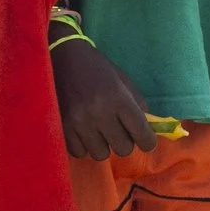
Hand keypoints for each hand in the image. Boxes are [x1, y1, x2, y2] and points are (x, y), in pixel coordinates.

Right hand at [53, 38, 154, 160]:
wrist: (62, 56)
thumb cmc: (96, 67)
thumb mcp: (122, 79)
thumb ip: (137, 104)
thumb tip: (148, 128)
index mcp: (118, 98)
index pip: (142, 134)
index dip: (148, 141)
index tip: (145, 140)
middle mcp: (99, 113)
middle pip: (123, 149)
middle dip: (124, 142)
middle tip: (118, 132)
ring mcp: (78, 122)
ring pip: (100, 154)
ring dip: (103, 145)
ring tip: (98, 131)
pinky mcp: (62, 127)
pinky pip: (79, 152)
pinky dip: (84, 146)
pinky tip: (83, 132)